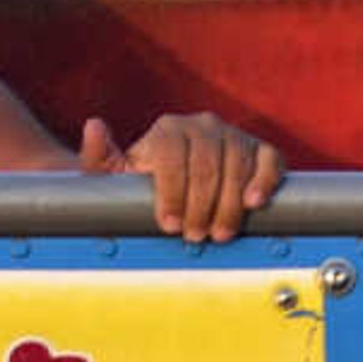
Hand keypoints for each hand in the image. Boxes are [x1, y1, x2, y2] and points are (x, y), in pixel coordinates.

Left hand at [81, 113, 284, 244]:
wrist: (181, 183)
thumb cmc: (145, 184)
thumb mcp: (116, 176)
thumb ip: (99, 158)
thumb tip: (94, 127)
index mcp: (167, 129)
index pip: (172, 155)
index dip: (171, 192)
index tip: (169, 225)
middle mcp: (202, 125)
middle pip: (206, 163)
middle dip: (200, 205)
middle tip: (195, 236)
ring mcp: (233, 135)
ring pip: (237, 164)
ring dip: (229, 204)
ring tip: (219, 233)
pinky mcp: (260, 150)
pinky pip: (269, 159)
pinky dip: (265, 180)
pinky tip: (254, 203)